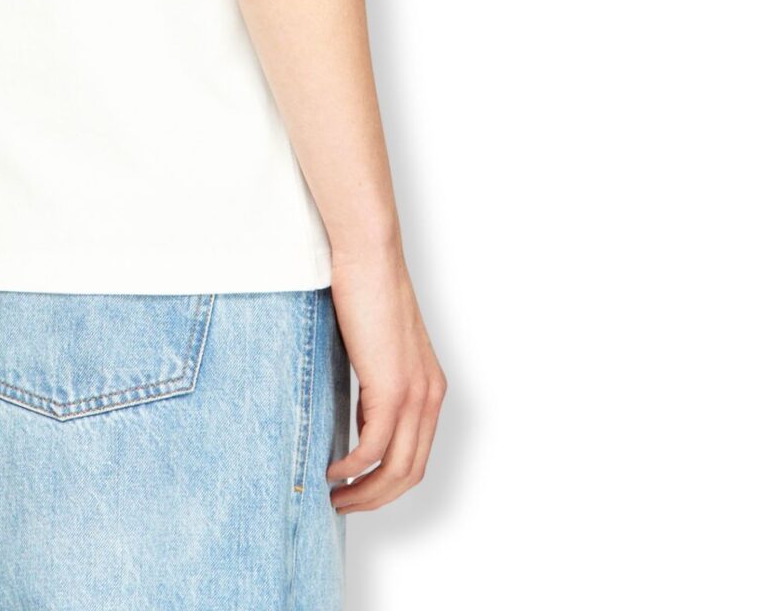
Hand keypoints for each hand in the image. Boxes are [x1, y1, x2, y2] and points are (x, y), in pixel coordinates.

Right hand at [325, 242, 446, 511]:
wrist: (369, 256)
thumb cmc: (366, 291)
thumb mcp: (377, 349)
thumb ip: (376, 384)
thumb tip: (358, 417)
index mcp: (430, 388)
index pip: (416, 455)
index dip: (388, 482)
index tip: (359, 489)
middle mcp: (429, 397)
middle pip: (409, 473)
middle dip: (376, 498)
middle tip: (344, 505)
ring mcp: (414, 395)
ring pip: (395, 469)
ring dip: (364, 492)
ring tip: (335, 498)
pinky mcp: (391, 389)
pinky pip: (373, 449)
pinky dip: (352, 468)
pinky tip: (332, 470)